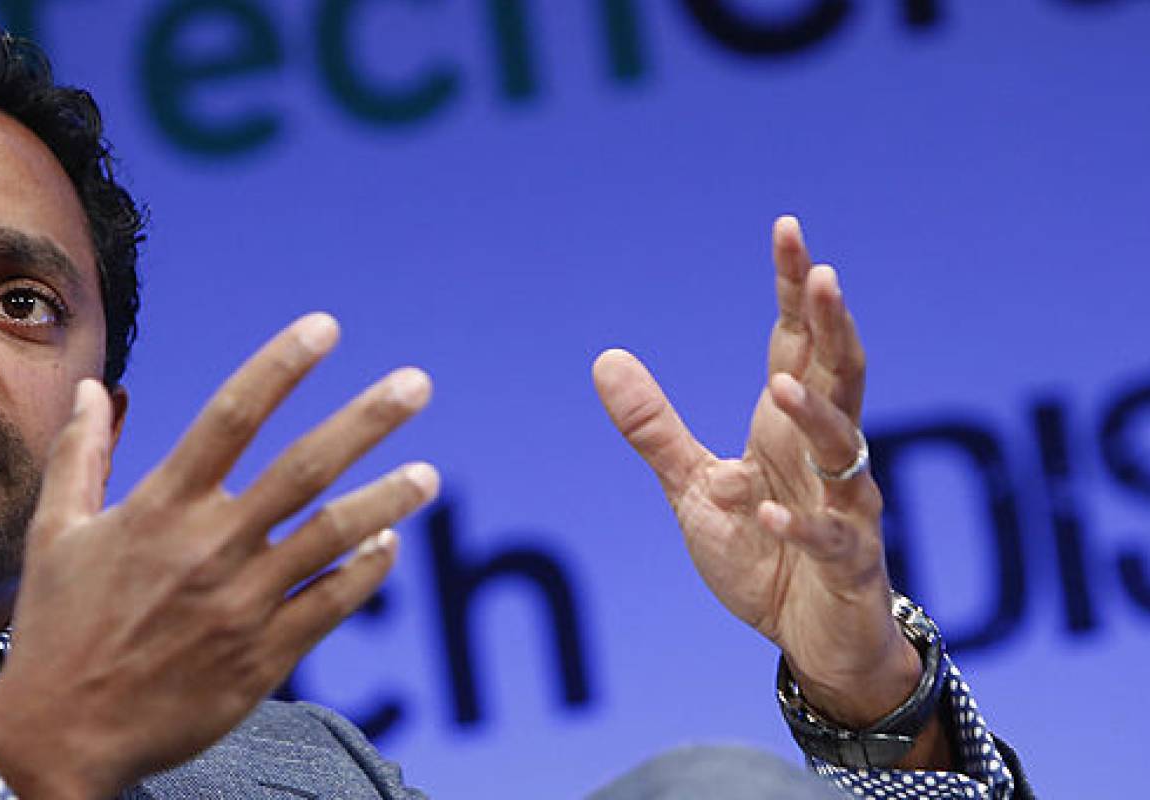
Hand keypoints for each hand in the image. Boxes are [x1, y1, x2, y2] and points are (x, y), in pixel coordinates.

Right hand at [0, 313, 438, 798]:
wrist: (61, 736)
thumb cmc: (55, 629)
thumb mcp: (54, 534)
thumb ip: (80, 455)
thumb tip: (90, 389)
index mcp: (159, 508)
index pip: (232, 415)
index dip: (281, 365)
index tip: (325, 328)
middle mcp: (209, 547)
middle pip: (304, 467)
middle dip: (368, 421)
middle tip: (417, 385)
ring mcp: (241, 603)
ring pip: (334, 536)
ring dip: (388, 499)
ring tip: (429, 476)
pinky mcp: (262, 658)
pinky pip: (331, 603)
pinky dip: (366, 571)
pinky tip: (389, 546)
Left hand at [592, 217, 949, 766]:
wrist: (816, 639)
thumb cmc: (765, 554)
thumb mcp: (696, 487)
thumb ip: (656, 427)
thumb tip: (604, 358)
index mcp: (788, 430)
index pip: (797, 344)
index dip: (793, 291)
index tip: (787, 230)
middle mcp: (827, 457)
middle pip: (840, 376)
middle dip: (833, 327)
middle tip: (823, 275)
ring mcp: (846, 508)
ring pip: (843, 450)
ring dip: (813, 417)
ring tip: (778, 386)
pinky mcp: (849, 564)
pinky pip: (831, 539)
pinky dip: (801, 527)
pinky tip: (771, 515)